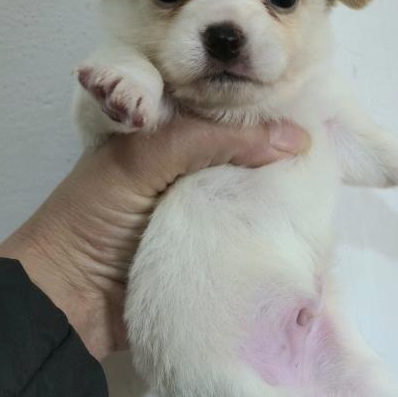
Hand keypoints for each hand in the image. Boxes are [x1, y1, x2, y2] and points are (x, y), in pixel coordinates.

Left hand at [0, 117, 308, 359]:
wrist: (68, 300)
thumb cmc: (93, 216)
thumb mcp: (143, 158)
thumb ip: (210, 140)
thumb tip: (295, 138)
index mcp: (166, 131)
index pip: (222, 105)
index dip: (261, 100)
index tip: (308, 96)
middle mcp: (189, 164)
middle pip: (245, 147)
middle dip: (280, 144)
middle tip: (329, 138)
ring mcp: (203, 207)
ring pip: (253, 188)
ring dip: (284, 187)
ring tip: (328, 176)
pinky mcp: (214, 246)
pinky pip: (251, 230)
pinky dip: (275, 226)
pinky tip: (308, 217)